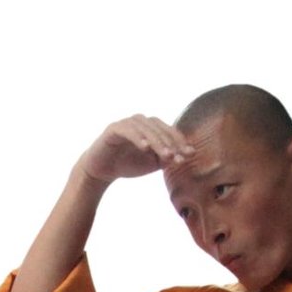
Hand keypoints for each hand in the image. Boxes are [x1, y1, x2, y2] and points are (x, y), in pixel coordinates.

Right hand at [80, 116, 194, 184]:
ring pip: (146, 129)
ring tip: (165, 155)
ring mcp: (127, 123)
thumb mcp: (153, 163)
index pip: (169, 131)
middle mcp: (140, 121)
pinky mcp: (114, 128)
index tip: (189, 155)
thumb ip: (168, 157)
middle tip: (177, 157)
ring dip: (157, 141)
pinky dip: (138, 138)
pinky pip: (128, 130)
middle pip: (159, 128)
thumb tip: (189, 154)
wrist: (102, 170)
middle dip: (170, 143)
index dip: (180, 142)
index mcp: (151, 128)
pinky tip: (145, 148)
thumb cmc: (128, 164)